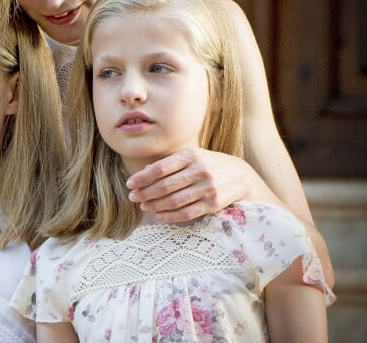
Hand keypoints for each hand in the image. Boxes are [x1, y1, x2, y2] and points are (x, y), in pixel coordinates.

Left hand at [126, 148, 264, 222]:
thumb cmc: (209, 164)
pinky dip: (170, 215)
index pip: (161, 168)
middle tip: (133, 198)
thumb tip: (144, 171)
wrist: (240, 176)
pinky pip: (187, 213)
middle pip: (166, 185)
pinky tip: (159, 215)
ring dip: (156, 205)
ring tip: (144, 206)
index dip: (143, 177)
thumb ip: (169, 163)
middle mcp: (200, 170)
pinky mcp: (213, 204)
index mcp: (191, 155)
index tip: (130, 184)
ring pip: (175, 201)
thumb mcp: (191, 156)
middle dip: (146, 193)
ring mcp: (208, 188)